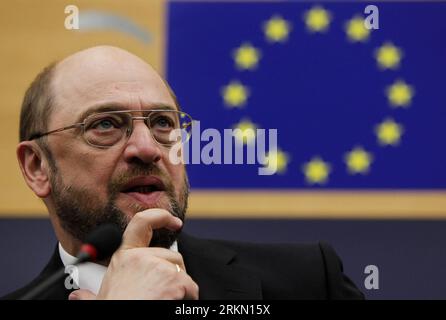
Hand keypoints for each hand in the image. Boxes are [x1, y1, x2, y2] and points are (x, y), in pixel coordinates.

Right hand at [68, 209, 198, 299]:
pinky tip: (172, 305)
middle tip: (161, 292)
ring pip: (182, 271)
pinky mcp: (174, 278)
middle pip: (171, 255)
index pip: (142, 222)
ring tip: (162, 300)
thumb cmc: (114, 308)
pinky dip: (188, 297)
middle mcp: (141, 257)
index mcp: (124, 257)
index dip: (160, 216)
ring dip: (180, 287)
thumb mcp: (99, 300)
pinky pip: (191, 287)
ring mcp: (158, 266)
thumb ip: (90, 294)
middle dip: (172, 272)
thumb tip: (77, 296)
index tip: (174, 221)